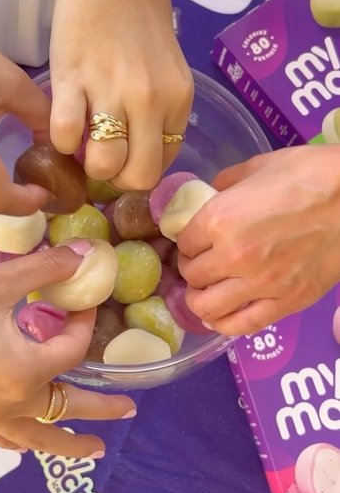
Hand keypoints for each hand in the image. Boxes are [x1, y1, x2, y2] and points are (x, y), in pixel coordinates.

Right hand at [49, 0, 192, 189]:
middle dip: (116, 177)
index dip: (137, 167)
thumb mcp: (167, 68)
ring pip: (104, 164)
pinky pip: (65, 135)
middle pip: (137, 176)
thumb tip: (134, 151)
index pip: (162, 164)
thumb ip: (159, 110)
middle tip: (102, 156)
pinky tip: (62, 121)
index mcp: (178, 99)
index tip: (122, 155)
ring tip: (82, 141)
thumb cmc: (140, 15)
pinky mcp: (72, 78)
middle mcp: (151, 100)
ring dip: (88, 163)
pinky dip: (60, 140)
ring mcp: (112, 90)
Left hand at [177, 146, 339, 334]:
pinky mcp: (287, 302)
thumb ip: (226, 183)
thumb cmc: (308, 174)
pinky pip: (243, 325)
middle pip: (192, 276)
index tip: (195, 242)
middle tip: (201, 265)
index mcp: (219, 219)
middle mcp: (233, 256)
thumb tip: (210, 193)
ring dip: (200, 301)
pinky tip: (221, 317)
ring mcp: (260, 284)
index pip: (184, 243)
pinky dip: (225, 325)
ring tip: (205, 293)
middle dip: (192, 270)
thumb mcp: (258, 167)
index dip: (187, 242)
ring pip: (208, 307)